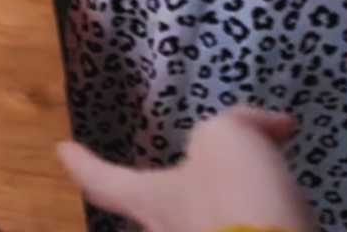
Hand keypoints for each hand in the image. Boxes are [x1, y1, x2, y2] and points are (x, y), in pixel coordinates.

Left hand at [57, 106, 315, 231]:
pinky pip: (243, 230)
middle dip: (169, 195)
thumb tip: (273, 125)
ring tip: (258, 189)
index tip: (62, 150)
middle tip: (193, 170)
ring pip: (202, 225)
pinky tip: (285, 218)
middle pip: (154, 211)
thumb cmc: (233, 198)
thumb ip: (239, 124)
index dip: (82, 164)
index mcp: (149, 199)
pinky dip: (260, 223)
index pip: (101, 180)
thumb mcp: (227, 140)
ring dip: (221, 210)